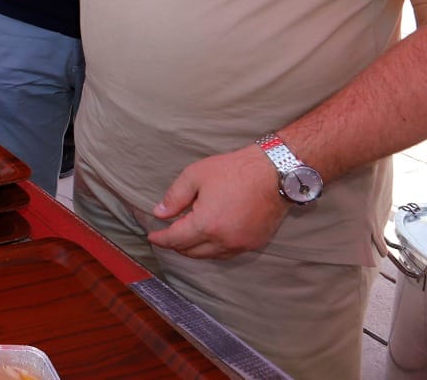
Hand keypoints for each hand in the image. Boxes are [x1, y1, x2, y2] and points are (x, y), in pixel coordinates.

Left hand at [146, 146, 288, 258]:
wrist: (274, 173)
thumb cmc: (234, 171)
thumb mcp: (195, 175)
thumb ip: (174, 196)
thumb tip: (160, 213)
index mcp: (206, 224)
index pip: (176, 240)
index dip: (161, 239)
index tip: (152, 236)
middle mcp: (224, 240)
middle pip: (191, 252)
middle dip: (175, 245)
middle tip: (166, 235)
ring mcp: (240, 244)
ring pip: (209, 255)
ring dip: (194, 249)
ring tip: (185, 236)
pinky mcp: (254, 243)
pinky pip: (227, 253)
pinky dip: (213, 249)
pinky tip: (208, 238)